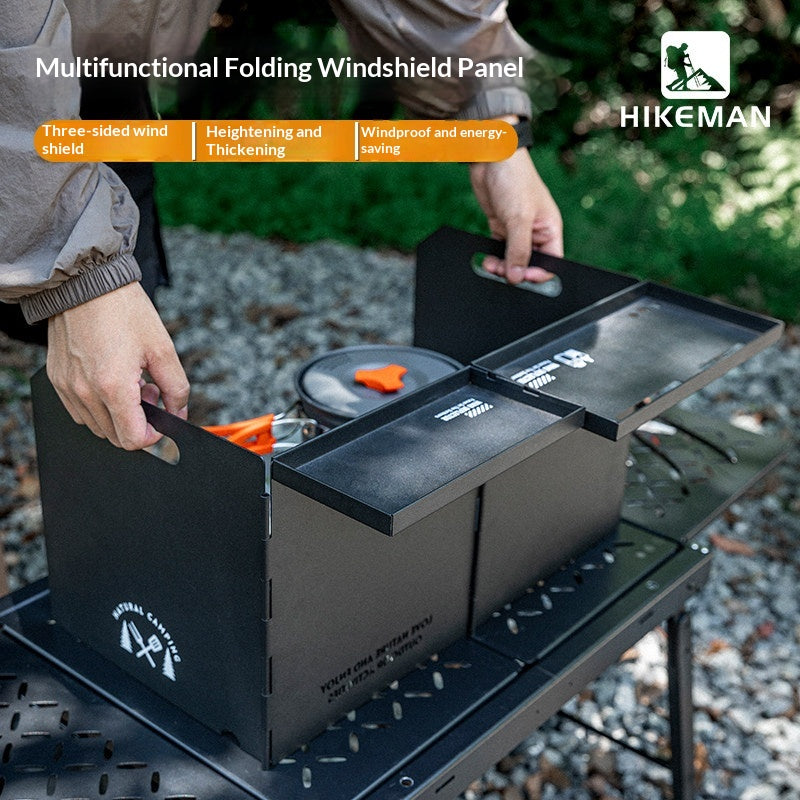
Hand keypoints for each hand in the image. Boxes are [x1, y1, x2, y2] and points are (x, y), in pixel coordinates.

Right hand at [46, 282, 188, 449]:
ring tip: (132, 383)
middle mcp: (85, 392)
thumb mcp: (162, 349)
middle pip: (115, 437)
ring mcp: (68, 387)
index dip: (153, 436)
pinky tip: (112, 379)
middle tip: (150, 392)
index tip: (162, 420)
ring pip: (98, 426)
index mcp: (113, 386)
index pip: (132, 440)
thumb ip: (177, 388)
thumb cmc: (124, 311)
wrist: (86, 284)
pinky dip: (99, 406)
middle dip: (139, 423)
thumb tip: (179, 412)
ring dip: (119, 415)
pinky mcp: (58, 380)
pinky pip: (80, 411)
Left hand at [469, 146, 562, 284]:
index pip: (551, 262)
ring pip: (512, 259)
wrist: (492, 158)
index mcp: (549, 229)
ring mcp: (517, 230)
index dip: (538, 274)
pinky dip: (493, 257)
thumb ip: (519, 250)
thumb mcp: (519, 219)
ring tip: (491, 266)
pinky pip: (499, 250)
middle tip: (501, 271)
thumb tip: (517, 276)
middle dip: (516, 271)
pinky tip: (486, 259)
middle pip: (530, 263)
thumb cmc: (514, 180)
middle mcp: (535, 231)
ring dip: (502, 267)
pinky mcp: (501, 226)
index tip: (522, 277)